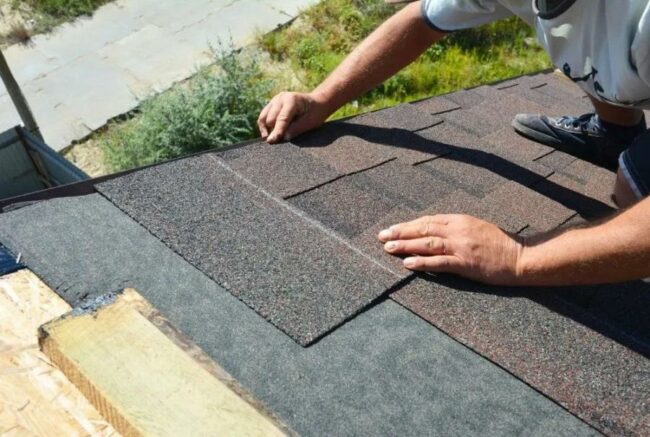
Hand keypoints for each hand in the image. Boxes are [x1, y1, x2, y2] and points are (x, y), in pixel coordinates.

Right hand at [257, 92, 330, 143]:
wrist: (317, 103)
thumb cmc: (315, 113)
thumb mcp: (309, 123)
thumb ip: (295, 129)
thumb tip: (282, 137)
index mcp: (292, 100)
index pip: (282, 118)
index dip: (277, 131)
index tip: (271, 141)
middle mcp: (281, 98)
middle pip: (270, 119)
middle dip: (273, 130)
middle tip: (279, 141)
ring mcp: (275, 100)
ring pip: (263, 118)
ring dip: (266, 129)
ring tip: (272, 139)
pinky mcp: (272, 104)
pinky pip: (263, 117)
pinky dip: (265, 126)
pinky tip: (269, 134)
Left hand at [378, 214, 524, 284]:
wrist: (521, 256)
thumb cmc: (499, 243)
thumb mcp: (475, 228)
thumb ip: (455, 228)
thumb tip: (432, 231)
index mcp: (459, 220)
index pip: (427, 220)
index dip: (408, 225)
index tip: (392, 229)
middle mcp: (458, 230)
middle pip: (423, 229)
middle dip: (400, 233)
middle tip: (382, 236)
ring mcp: (461, 247)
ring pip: (427, 244)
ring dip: (406, 246)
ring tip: (388, 248)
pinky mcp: (466, 263)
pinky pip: (439, 262)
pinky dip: (422, 262)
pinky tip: (408, 264)